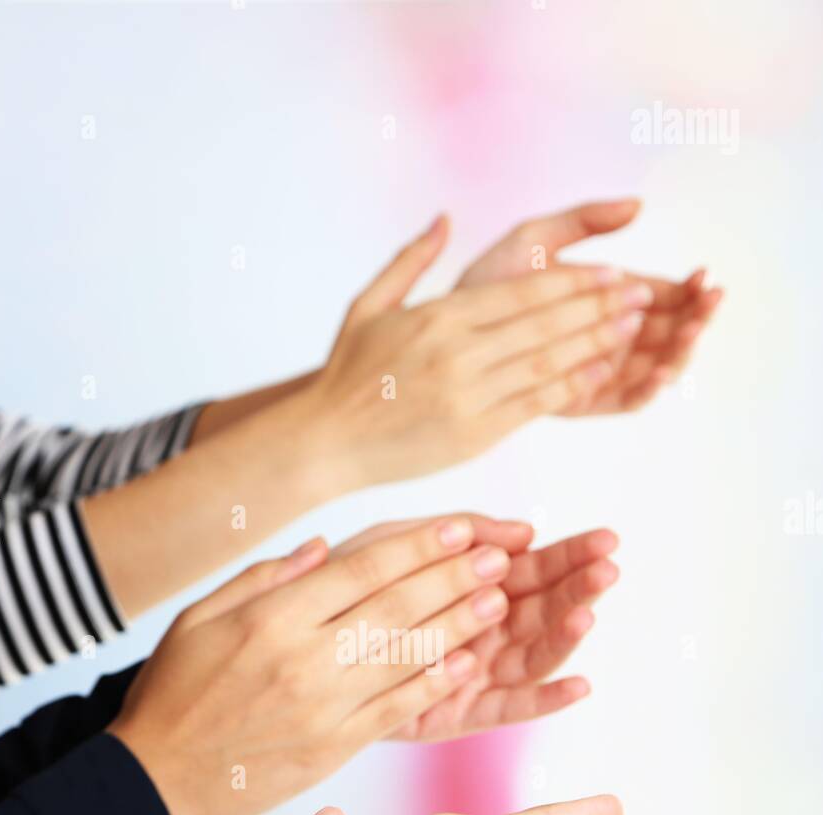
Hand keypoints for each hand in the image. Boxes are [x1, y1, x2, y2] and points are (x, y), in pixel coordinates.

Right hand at [108, 515, 526, 814]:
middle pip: (395, 608)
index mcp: (271, 618)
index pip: (362, 570)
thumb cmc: (174, 693)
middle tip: (498, 557)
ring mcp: (322, 706)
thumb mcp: (198, 617)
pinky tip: (468, 665)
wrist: (154, 779)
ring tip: (500, 601)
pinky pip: (396, 709)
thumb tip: (325, 547)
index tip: (460, 530)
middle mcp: (303, 659)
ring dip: (459, 627)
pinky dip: (434, 686)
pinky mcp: (333, 749)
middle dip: (454, 579)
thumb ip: (263, 577)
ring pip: (406, 657)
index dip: (418, 547)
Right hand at [306, 215, 651, 485]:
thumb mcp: (369, 305)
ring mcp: (469, 395)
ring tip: (635, 328)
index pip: (523, 293)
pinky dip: (570, 386)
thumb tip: (444, 218)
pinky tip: (600, 372)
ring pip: (548, 362)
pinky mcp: (474, 434)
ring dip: (596, 343)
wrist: (325, 441)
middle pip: (545, 324)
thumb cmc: (346, 374)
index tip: (611, 273)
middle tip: (642, 295)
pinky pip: (534, 405)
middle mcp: (459, 353)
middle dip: (599, 308)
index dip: (575, 282)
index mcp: (439, 317)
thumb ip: (411, 260)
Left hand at [337, 520, 619, 736]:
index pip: (538, 568)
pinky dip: (545, 700)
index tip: (608, 539)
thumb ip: (454, 533)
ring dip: (564, 635)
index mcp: (478, 586)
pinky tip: (580, 686)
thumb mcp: (393, 544)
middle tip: (608, 570)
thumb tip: (524, 531)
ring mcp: (477, 673)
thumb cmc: (344, 587)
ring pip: (533, 654)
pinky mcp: (459, 714)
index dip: (573, 554)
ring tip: (586, 613)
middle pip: (545, 609)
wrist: (294, 650)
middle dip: (579, 588)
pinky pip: (508, 708)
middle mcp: (486, 631)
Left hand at [457, 199, 723, 414]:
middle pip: (668, 331)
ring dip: (680, 351)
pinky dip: (648, 387)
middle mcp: (609, 335)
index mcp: (608, 297)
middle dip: (694, 317)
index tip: (704, 275)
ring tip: (691, 332)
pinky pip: (626, 400)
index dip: (688, 288)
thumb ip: (582, 219)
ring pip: (656, 366)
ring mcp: (599, 370)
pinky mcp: (583, 400)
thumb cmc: (485, 282)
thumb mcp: (533, 238)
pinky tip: (661, 371)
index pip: (663, 294)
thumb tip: (639, 204)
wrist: (446, 334)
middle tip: (709, 302)